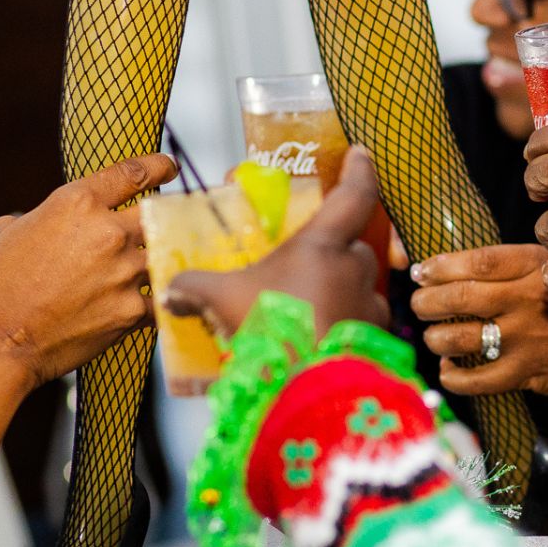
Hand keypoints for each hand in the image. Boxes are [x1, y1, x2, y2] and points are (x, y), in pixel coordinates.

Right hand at [0, 153, 178, 393]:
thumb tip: (57, 220)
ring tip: (131, 275)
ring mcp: (125, 272)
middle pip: (158, 213)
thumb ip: (44, 214)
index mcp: (77, 202)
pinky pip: (158, 296)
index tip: (168, 168)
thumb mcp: (7, 230)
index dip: (158, 167)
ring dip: (150, 261)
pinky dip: (151, 300)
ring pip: (159, 255)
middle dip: (160, 217)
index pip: (135, 172)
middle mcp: (108, 232)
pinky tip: (135, 306)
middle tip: (159, 224)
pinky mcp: (132, 310)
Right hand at [164, 146, 389, 340]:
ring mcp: (369, 306)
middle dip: (333, 253)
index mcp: (322, 246)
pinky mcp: (375, 340)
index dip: (358, 170)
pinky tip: (316, 341)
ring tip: (303, 310)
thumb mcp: (223, 302)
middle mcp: (355, 269)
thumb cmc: (271, 332)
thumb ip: (194, 289)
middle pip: (354, 246)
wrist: (308, 393)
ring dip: (338, 291)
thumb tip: (172, 291)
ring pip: (359, 285)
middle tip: (303, 267)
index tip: (360, 153)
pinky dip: (343, 326)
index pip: (354, 194)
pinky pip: (361, 323)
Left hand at [411, 244, 547, 400]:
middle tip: (419, 303)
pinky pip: (475, 380)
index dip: (440, 266)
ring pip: (459, 338)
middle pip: (459, 297)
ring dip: (435, 338)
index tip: (422, 271)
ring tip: (434, 336)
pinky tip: (449, 369)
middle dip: (427, 301)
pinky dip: (453, 377)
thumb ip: (518, 263)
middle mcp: (525, 300)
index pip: (477, 262)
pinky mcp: (524, 373)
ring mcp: (523, 338)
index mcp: (534, 266)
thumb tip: (462, 264)